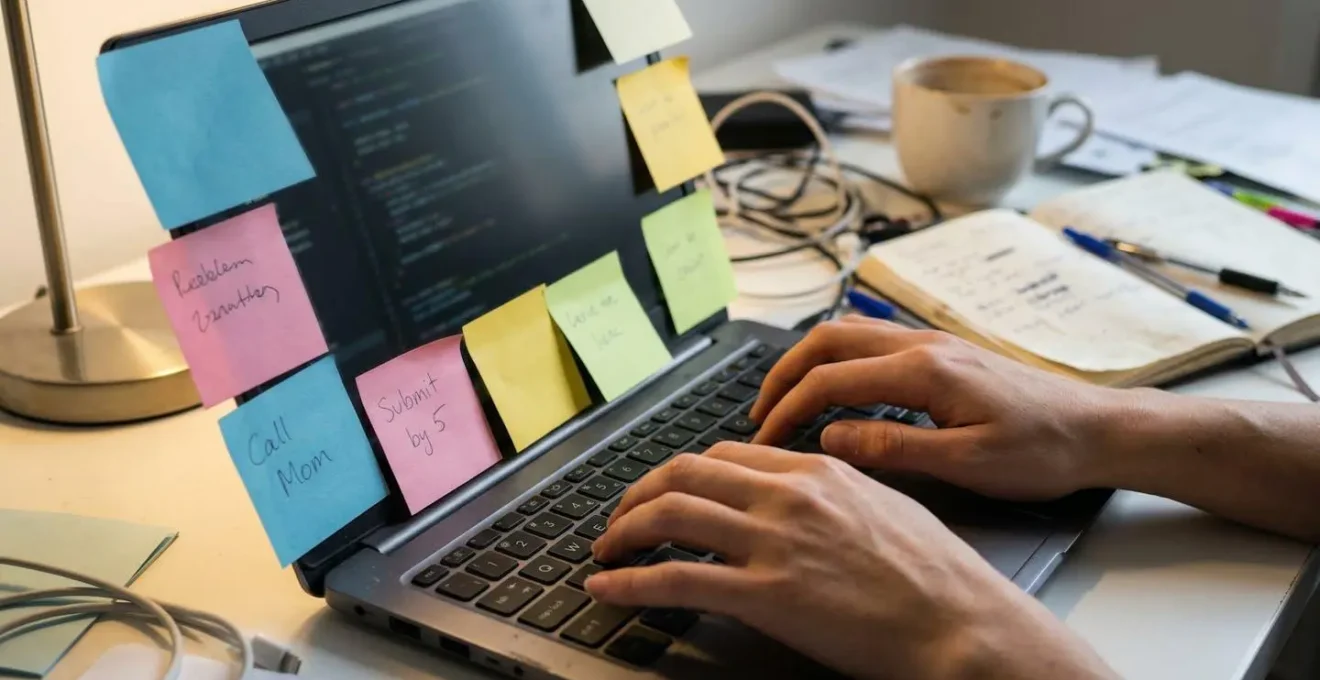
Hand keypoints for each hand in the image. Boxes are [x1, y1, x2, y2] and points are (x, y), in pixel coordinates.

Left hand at [586, 444, 1115, 679]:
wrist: (963, 624)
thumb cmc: (938, 577)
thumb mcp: (886, 507)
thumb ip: (836, 493)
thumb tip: (806, 495)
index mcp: (817, 471)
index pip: (725, 455)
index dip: (681, 473)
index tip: (664, 491)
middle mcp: (788, 494)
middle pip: (684, 473)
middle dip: (639, 494)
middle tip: (622, 518)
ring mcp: (774, 542)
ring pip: (670, 514)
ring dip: (624, 530)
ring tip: (606, 550)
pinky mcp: (766, 595)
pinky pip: (675, 579)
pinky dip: (629, 581)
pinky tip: (608, 588)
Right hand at [750, 317, 1126, 500]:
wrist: (1100, 430)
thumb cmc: (1044, 450)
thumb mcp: (967, 463)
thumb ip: (892, 447)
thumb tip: (830, 438)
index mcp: (925, 371)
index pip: (830, 380)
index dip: (787, 410)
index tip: (763, 441)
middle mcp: (923, 345)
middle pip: (827, 340)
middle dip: (783, 374)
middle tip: (759, 414)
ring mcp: (933, 343)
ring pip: (848, 334)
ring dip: (808, 362)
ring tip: (785, 400)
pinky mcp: (944, 353)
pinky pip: (872, 341)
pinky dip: (837, 359)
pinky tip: (835, 388)